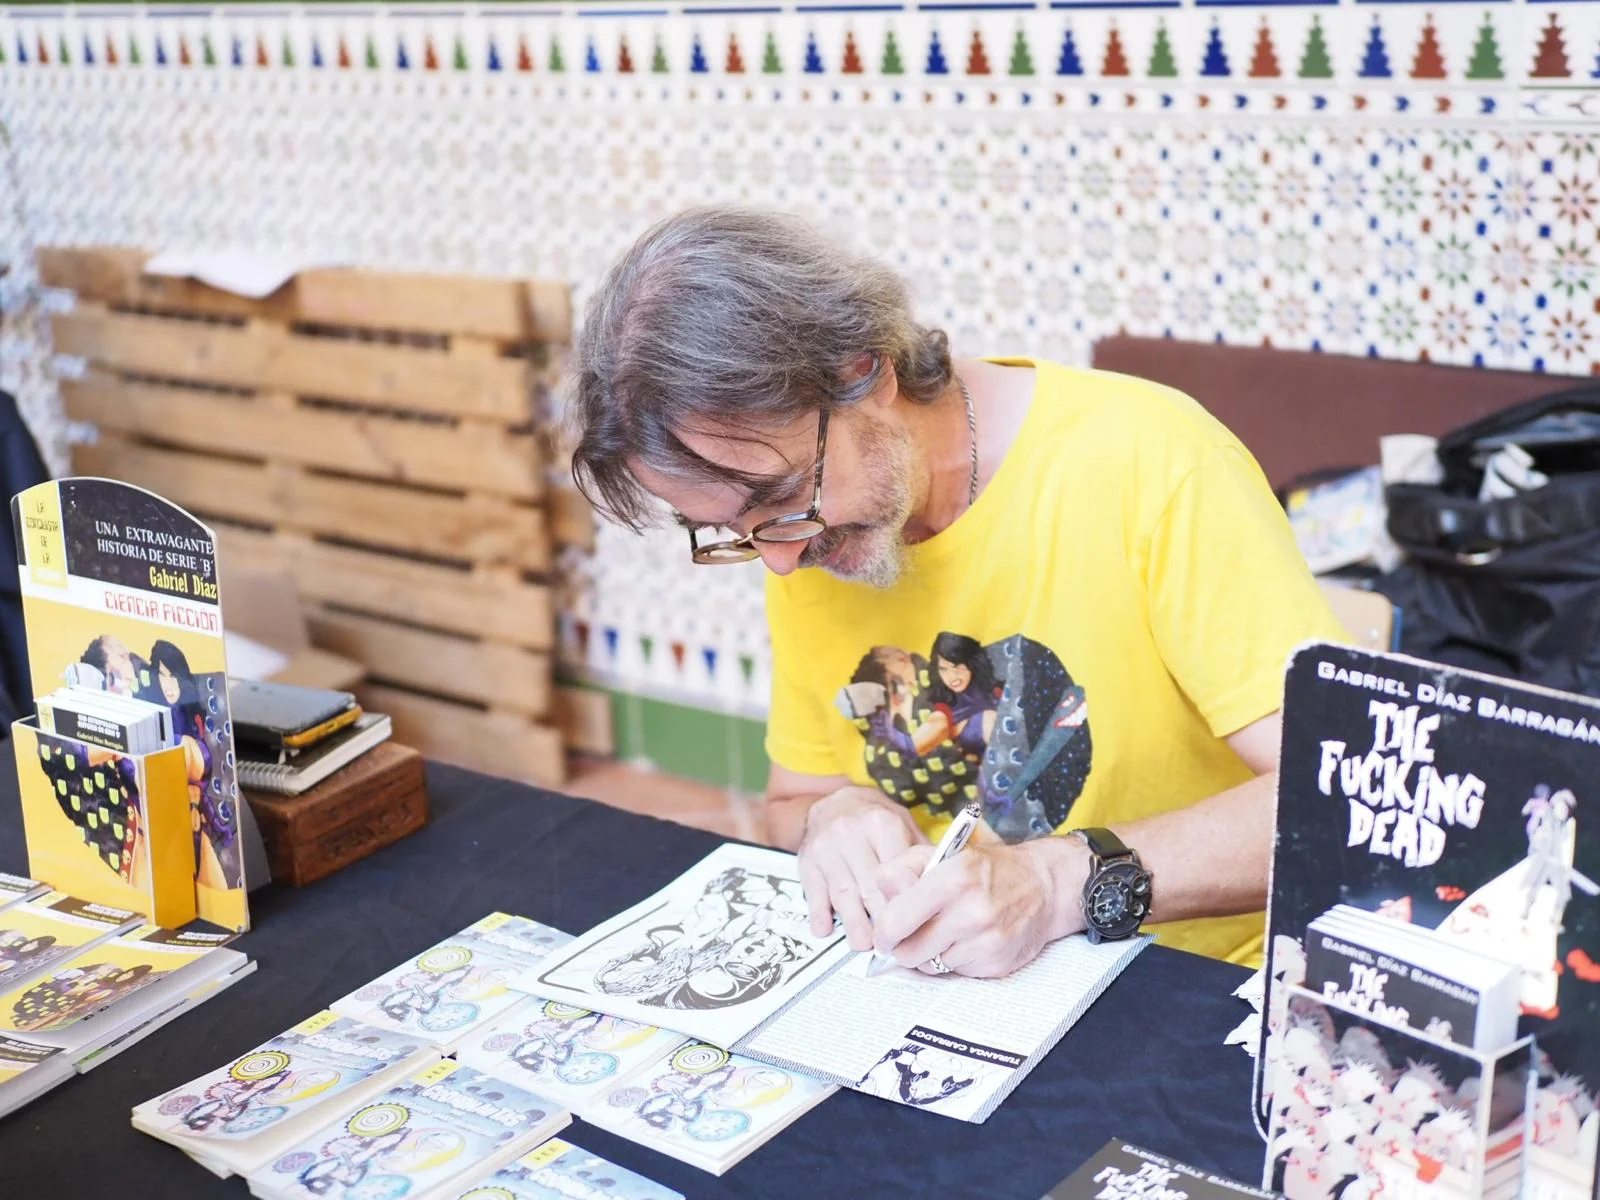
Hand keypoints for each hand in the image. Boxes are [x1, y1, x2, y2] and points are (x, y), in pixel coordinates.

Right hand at [798, 786, 928, 950]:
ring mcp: (826, 849)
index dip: (905, 901)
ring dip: (854, 925)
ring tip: (864, 945)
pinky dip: (820, 915)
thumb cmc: (876, 821)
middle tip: (893, 944)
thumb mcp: (903, 824)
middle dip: (882, 920)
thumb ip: (919, 854)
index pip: (896, 871)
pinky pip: (814, 894)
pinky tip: (826, 931)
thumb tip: (940, 887)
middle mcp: (851, 834)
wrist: (835, 801)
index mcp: (881, 824)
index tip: (914, 924)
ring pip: (843, 894)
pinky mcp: (807, 862)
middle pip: (870, 887)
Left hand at [870, 837, 1087, 978]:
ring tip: (946, 932)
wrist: (1043, 886)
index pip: (896, 919)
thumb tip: (879, 891)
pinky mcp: (997, 964)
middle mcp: (971, 912)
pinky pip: (956, 973)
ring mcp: (986, 941)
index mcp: (953, 878)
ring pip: (931, 966)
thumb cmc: (987, 869)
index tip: (884, 934)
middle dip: (905, 946)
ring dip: (931, 954)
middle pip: (909, 951)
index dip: (883, 931)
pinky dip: (955, 961)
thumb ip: (904, 868)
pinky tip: (967, 941)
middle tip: (912, 935)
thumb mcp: (943, 852)